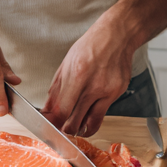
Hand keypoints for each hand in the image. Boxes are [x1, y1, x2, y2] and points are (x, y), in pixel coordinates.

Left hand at [43, 19, 133, 135]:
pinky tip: (89, 109)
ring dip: (81, 129)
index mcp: (78, 75)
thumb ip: (56, 90)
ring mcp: (108, 91)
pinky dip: (94, 114)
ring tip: (76, 128)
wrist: (117, 36)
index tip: (49, 126)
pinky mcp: (118, 93)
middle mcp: (94, 86)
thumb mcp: (66, 64)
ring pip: (92, 123)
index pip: (63, 111)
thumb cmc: (91, 46)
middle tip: (61, 129)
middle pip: (76, 122)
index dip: (54, 123)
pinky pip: (103, 112)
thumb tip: (48, 110)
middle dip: (66, 130)